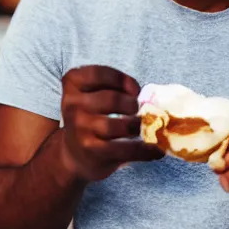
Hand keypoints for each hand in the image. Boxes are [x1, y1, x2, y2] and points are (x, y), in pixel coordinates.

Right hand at [60, 65, 163, 181]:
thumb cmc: (92, 115)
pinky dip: (145, 150)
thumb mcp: (93, 94)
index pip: (97, 74)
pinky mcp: (93, 152)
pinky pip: (124, 149)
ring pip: (115, 125)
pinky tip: (155, 149)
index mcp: (73, 84)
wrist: (74, 154)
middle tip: (137, 109)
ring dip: (136, 125)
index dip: (120, 79)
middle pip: (110, 99)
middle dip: (131, 104)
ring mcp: (80, 130)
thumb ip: (113, 87)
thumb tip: (145, 96)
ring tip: (141, 126)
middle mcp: (73, 105)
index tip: (134, 89)